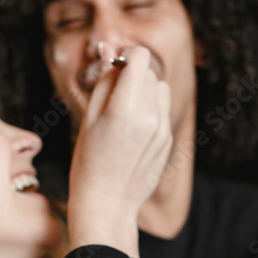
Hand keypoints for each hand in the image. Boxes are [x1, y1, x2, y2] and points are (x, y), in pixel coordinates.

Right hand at [67, 46, 172, 257]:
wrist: (108, 205)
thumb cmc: (89, 163)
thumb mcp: (89, 119)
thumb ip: (104, 83)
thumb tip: (112, 53)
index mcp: (125, 108)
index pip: (140, 57)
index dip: (127, 57)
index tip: (115, 68)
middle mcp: (149, 116)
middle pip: (151, 73)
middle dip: (135, 76)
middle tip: (115, 95)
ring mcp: (162, 130)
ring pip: (162, 90)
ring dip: (147, 92)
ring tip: (127, 112)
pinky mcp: (168, 141)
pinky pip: (164, 112)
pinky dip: (152, 111)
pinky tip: (133, 132)